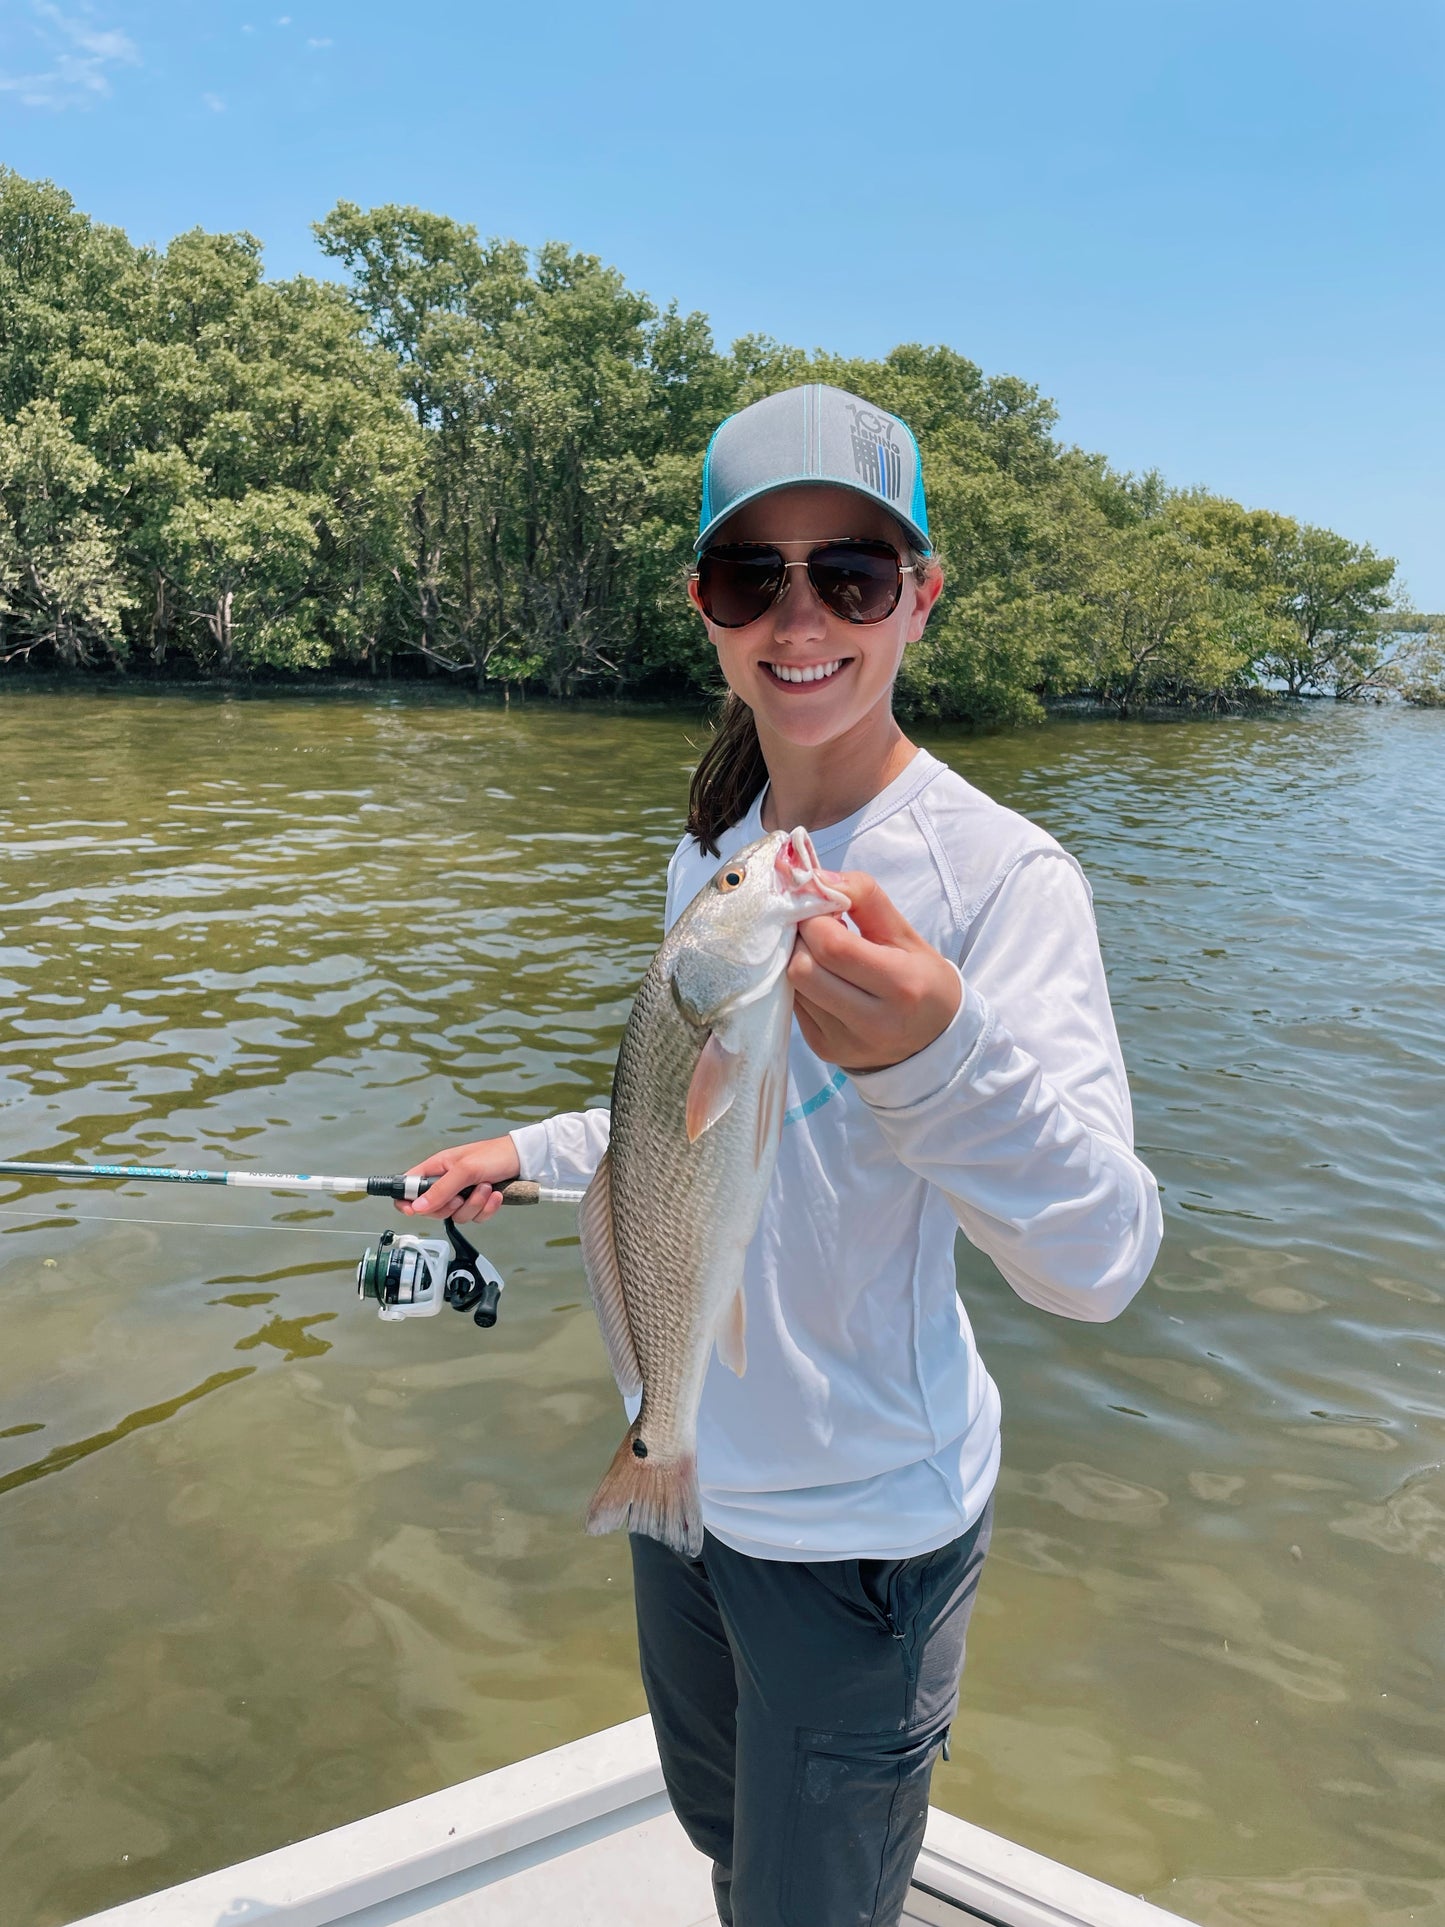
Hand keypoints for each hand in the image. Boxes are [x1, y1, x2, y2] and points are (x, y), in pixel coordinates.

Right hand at [395, 1134, 520, 1224]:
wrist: (524, 1160)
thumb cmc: (494, 1155)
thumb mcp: (465, 1170)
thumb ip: (441, 1189)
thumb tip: (418, 1206)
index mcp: (436, 1168)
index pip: (409, 1187)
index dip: (407, 1201)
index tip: (413, 1210)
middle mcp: (447, 1183)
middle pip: (432, 1209)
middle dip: (450, 1207)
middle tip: (462, 1195)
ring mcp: (462, 1195)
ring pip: (456, 1216)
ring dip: (475, 1204)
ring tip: (486, 1187)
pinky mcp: (478, 1203)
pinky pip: (475, 1218)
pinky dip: (487, 1209)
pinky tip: (496, 1195)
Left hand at [787, 871, 961, 1074]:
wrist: (934, 1041)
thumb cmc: (920, 978)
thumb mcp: (905, 933)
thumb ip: (864, 897)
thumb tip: (817, 877)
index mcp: (901, 985)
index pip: (833, 946)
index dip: (815, 918)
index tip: (823, 907)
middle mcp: (872, 1022)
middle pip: (803, 969)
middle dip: (802, 939)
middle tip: (819, 929)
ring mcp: (843, 1041)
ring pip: (793, 987)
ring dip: (800, 960)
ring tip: (824, 955)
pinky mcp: (823, 1051)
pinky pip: (794, 1006)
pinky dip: (802, 985)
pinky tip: (825, 980)